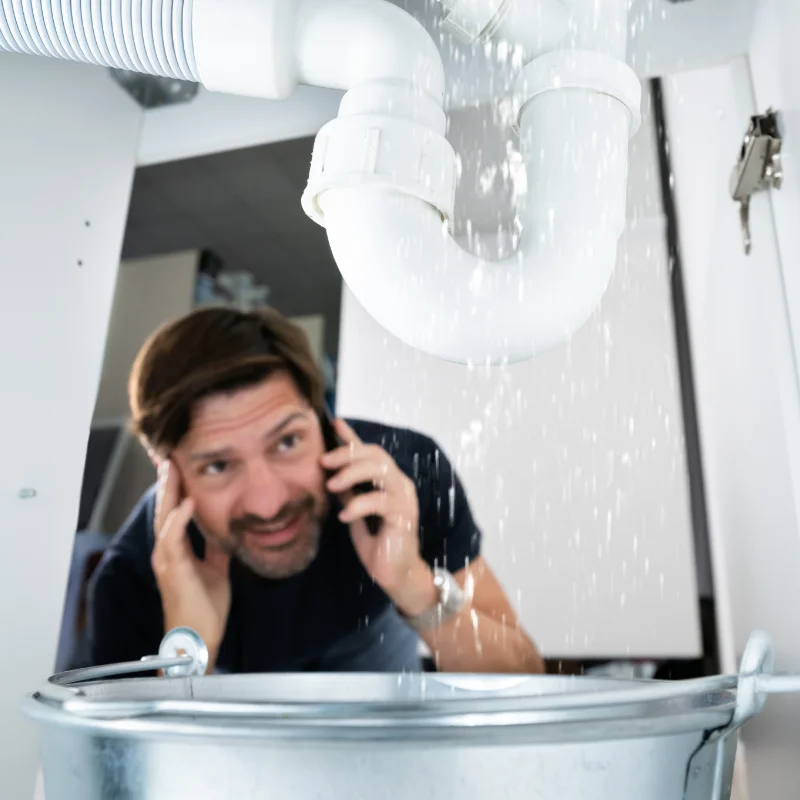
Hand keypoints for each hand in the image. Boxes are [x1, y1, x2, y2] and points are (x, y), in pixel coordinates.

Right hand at [151, 460, 230, 670]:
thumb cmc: (205, 607)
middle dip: (167, 481)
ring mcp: (167, 560)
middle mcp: (167, 551)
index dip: (175, 487)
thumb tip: (226, 527)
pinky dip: (179, 519)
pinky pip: (173, 539)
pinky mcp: (174, 570)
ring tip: (172, 467)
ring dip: (169, 492)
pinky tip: (188, 502)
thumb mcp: (216, 569)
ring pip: (164, 518)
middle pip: (164, 508)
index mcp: (176, 549)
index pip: (173, 510)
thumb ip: (216, 547)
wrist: (199, 638)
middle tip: (168, 455)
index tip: (177, 464)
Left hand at [320, 419, 436, 616]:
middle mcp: (400, 484)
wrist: (397, 575)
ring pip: (380, 471)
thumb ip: (350, 494)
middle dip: (347, 454)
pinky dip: (359, 505)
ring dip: (352, 474)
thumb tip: (332, 475)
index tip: (334, 422)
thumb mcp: (357, 514)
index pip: (371, 452)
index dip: (352, 437)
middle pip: (375, 456)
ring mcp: (404, 499)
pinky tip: (345, 516)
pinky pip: (380, 501)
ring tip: (332, 486)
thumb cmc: (379, 545)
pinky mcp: (404, 516)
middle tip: (323, 461)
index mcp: (389, 481)